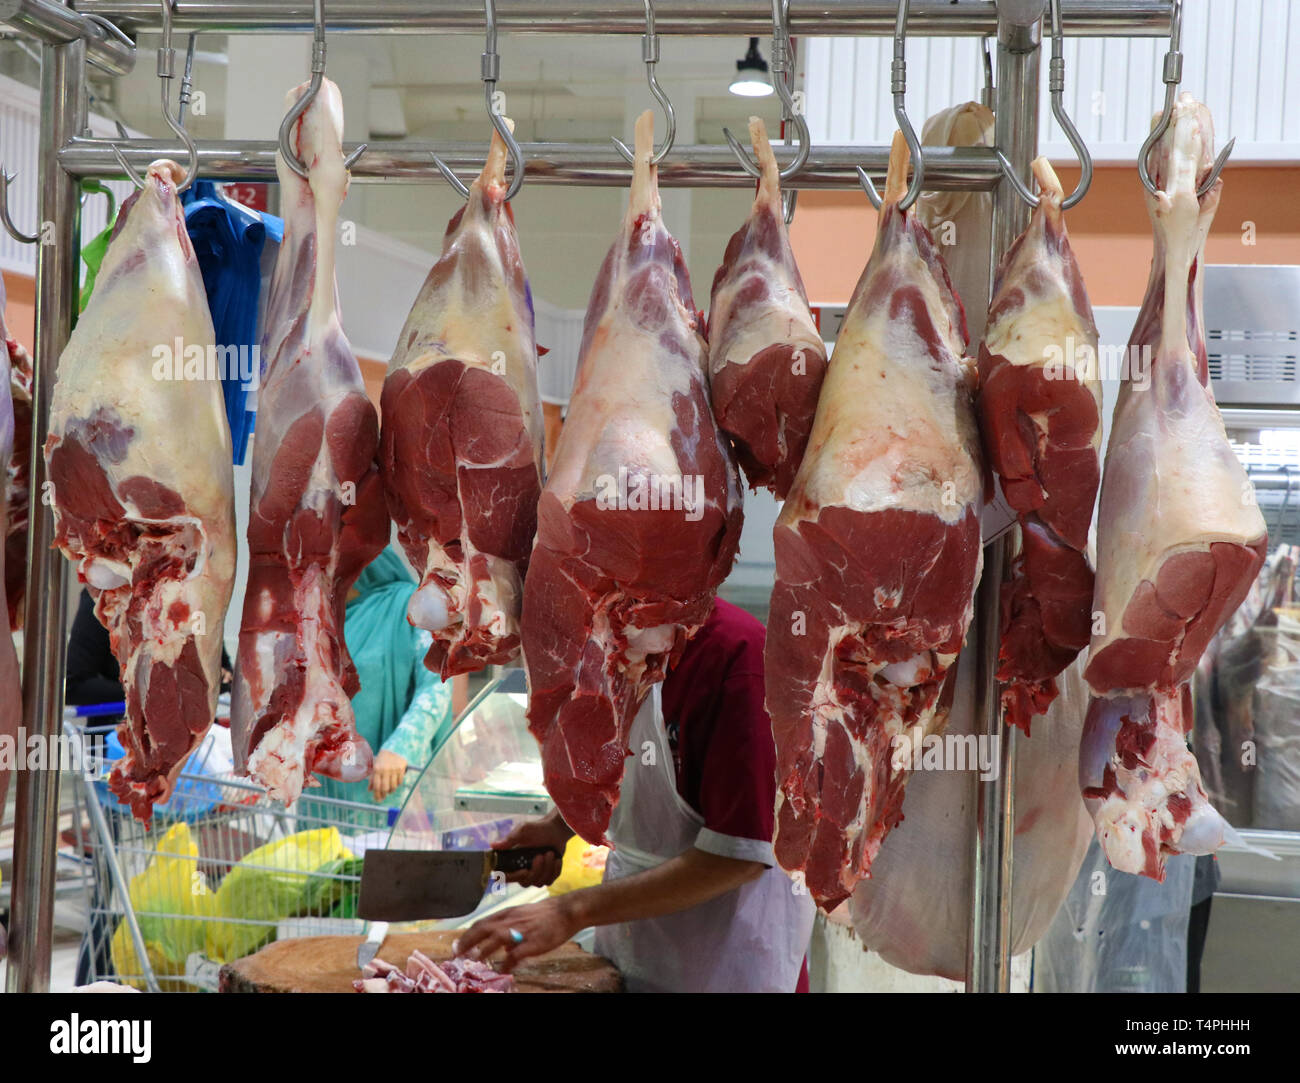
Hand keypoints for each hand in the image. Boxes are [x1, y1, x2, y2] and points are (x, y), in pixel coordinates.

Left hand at [369, 750, 406, 799]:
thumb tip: (370, 790)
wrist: (395, 748)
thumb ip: (373, 778)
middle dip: (384, 795)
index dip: (376, 795)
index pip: (376, 786)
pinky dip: (397, 784)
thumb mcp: (375, 766)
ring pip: (393, 786)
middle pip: (385, 788)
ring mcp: (394, 769)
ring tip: (389, 790)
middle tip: (383, 797)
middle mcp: (385, 770)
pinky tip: (395, 783)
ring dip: (391, 790)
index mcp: (377, 769)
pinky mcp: (401, 769)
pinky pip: (400, 781)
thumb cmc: (383, 759)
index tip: (377, 800)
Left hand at [454, 896, 580, 971]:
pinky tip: (503, 971)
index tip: (457, 945)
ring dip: (482, 951)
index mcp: (507, 914)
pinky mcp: (532, 942)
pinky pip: (515, 955)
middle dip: (467, 942)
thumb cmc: (546, 914)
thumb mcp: (523, 916)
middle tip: (457, 954)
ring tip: (473, 962)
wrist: (566, 911)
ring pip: (495, 939)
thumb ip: (510, 928)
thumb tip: (503, 948)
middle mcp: (510, 920)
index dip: (467, 934)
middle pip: (483, 929)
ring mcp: (521, 931)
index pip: (481, 923)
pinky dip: (507, 964)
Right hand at [492, 811, 571, 886]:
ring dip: (547, 868)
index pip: (504, 877)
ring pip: (538, 883)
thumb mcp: (523, 831)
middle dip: (536, 870)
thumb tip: (493, 845)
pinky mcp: (546, 875)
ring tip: (550, 853)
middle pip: (524, 882)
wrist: (556, 830)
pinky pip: (549, 881)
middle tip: (541, 855)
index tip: (524, 870)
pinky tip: (556, 859)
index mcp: (512, 860)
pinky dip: (555, 870)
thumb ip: (510, 839)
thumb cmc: (538, 829)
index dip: (513, 878)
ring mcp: (534, 874)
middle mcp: (521, 870)